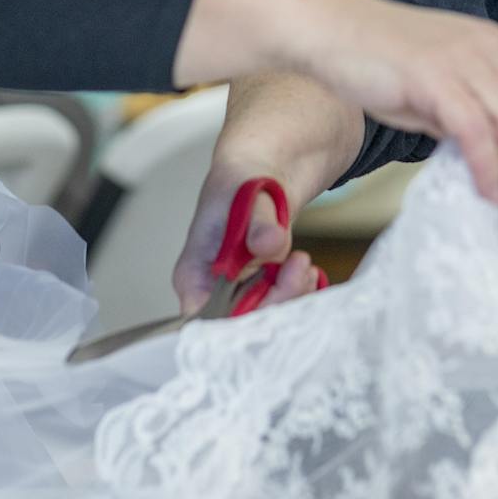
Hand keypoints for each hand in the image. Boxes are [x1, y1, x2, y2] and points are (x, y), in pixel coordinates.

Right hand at [171, 162, 325, 315]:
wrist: (262, 174)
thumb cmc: (240, 181)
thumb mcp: (247, 194)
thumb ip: (257, 221)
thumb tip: (268, 243)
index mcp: (193, 277)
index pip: (210, 320)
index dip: (243, 318)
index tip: (275, 290)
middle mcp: (212, 293)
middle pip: (243, 325)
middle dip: (278, 300)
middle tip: (300, 266)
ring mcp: (238, 295)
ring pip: (266, 319)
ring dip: (292, 295)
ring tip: (303, 263)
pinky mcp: (260, 293)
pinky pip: (280, 307)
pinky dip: (297, 293)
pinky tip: (304, 270)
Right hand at [173, 0, 497, 202]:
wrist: (323, 28)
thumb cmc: (372, 62)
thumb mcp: (436, 87)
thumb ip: (469, 114)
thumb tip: (496, 161)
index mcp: (493, 46)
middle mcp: (489, 47)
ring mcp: (464, 59)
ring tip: (487, 192)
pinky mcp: (435, 76)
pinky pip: (480, 132)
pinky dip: (486, 169)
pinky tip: (478, 190)